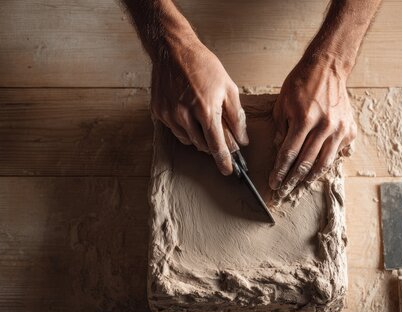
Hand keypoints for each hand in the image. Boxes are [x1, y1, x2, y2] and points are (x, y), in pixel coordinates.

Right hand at [150, 41, 247, 174]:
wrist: (173, 50)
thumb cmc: (203, 66)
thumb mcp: (228, 87)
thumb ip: (236, 116)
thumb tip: (242, 139)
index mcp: (206, 110)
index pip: (216, 145)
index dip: (223, 160)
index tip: (228, 171)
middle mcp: (185, 116)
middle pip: (202, 145)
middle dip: (212, 143)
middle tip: (217, 130)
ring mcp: (169, 115)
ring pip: (188, 140)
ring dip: (198, 135)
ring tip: (200, 115)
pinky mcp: (158, 112)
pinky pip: (175, 130)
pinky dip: (184, 126)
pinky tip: (186, 110)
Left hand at [270, 57, 356, 198]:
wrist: (328, 67)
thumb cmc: (301, 83)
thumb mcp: (282, 104)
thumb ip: (281, 129)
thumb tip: (280, 150)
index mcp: (304, 120)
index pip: (289, 154)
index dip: (280, 172)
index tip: (273, 183)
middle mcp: (324, 127)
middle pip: (306, 162)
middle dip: (292, 180)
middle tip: (283, 192)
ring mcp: (339, 129)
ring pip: (324, 163)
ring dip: (310, 178)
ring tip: (300, 187)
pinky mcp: (349, 129)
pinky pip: (339, 153)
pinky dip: (329, 162)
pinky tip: (319, 170)